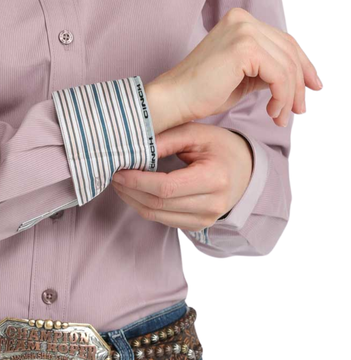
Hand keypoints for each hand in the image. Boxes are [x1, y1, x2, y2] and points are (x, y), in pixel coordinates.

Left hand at [110, 123, 253, 230]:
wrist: (246, 170)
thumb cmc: (220, 147)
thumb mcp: (196, 134)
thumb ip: (165, 140)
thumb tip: (133, 149)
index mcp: (214, 179)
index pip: (166, 187)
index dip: (138, 181)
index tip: (119, 170)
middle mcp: (212, 205)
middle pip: (159, 204)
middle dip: (130, 190)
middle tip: (114, 174)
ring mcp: (206, 219)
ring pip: (157, 215)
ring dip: (133, 200)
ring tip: (120, 182)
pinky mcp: (198, 226)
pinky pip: (163, 220)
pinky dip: (145, 206)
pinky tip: (135, 192)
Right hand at [143, 7, 321, 134]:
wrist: (174, 99)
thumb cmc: (202, 93)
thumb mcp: (243, 77)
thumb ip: (267, 69)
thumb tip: (297, 77)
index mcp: (240, 20)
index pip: (284, 40)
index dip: (303, 65)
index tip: (313, 87)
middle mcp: (243, 19)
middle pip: (290, 50)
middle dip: (300, 83)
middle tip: (299, 109)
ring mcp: (243, 30)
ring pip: (287, 65)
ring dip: (289, 96)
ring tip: (280, 117)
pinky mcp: (244, 48)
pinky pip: (279, 75)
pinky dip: (281, 97)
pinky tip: (272, 113)